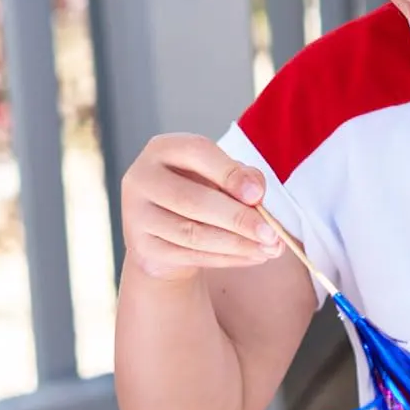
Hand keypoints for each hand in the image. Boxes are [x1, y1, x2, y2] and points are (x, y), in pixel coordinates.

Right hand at [122, 134, 283, 281]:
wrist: (162, 232)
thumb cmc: (197, 192)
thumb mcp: (218, 175)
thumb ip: (239, 175)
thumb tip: (256, 193)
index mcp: (162, 149)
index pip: (196, 153)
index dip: (229, 173)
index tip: (258, 195)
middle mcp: (141, 179)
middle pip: (192, 200)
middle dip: (237, 218)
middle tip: (272, 233)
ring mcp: (137, 215)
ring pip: (192, 234)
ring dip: (237, 244)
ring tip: (270, 249)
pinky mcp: (142, 248)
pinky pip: (190, 256)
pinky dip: (226, 259)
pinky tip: (252, 257)